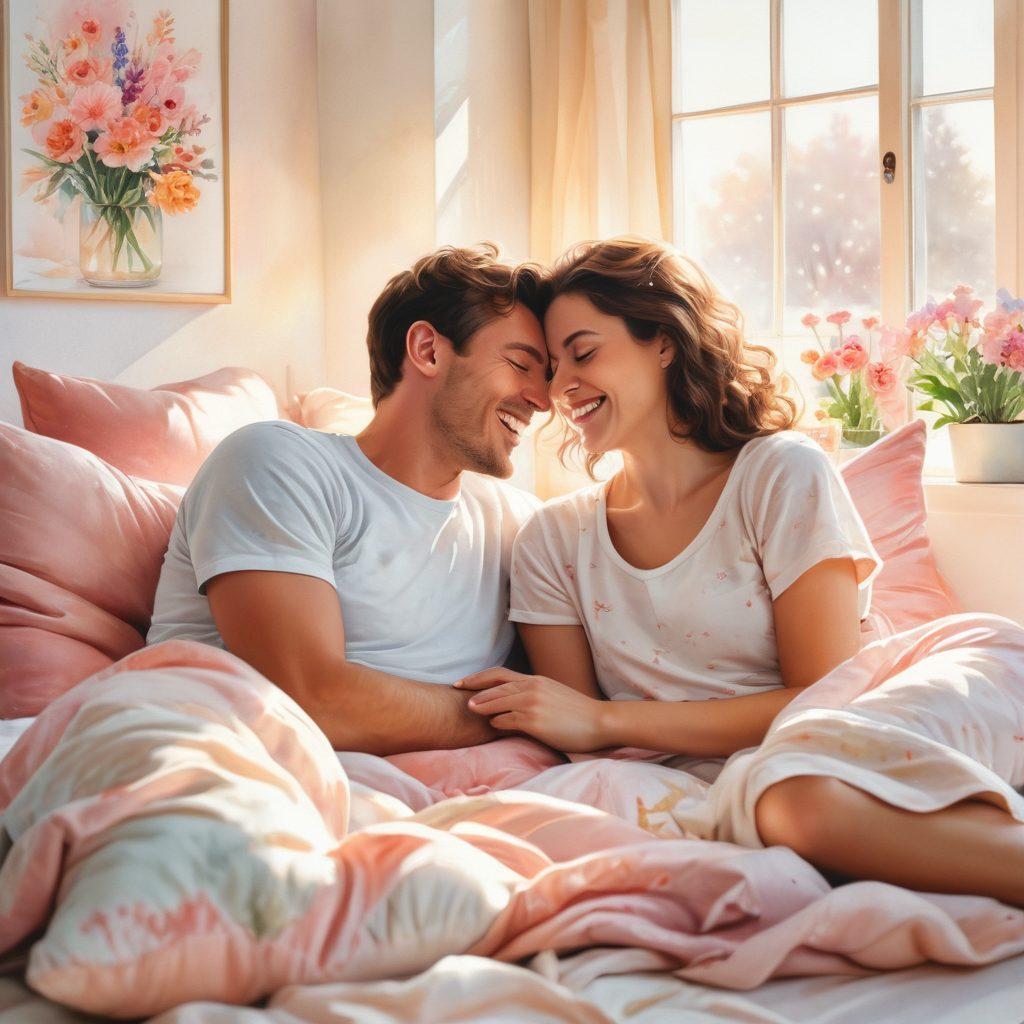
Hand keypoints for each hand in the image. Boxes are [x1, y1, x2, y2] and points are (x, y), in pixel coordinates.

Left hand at [454, 669, 607, 752]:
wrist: (600, 722)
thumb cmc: (578, 713)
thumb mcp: (554, 694)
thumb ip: (534, 694)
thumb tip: (515, 702)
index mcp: (536, 680)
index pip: (500, 674)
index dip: (479, 678)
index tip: (464, 681)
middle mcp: (532, 688)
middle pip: (494, 686)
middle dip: (474, 690)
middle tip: (459, 693)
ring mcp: (532, 704)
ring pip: (497, 701)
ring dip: (481, 706)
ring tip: (470, 709)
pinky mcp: (534, 721)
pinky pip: (506, 720)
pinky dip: (497, 722)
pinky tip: (493, 725)